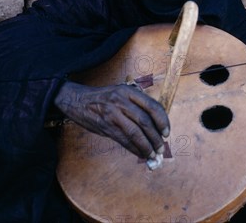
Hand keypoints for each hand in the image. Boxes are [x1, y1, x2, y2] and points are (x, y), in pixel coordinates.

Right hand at [54, 81, 169, 158]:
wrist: (78, 100)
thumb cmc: (104, 98)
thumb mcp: (122, 93)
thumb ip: (137, 105)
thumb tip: (156, 126)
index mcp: (129, 91)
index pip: (152, 106)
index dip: (163, 121)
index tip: (166, 132)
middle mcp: (122, 101)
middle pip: (145, 122)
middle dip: (156, 137)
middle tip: (161, 147)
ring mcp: (113, 114)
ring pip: (135, 133)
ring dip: (146, 146)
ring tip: (153, 154)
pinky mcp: (105, 126)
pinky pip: (123, 140)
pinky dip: (134, 149)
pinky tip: (140, 154)